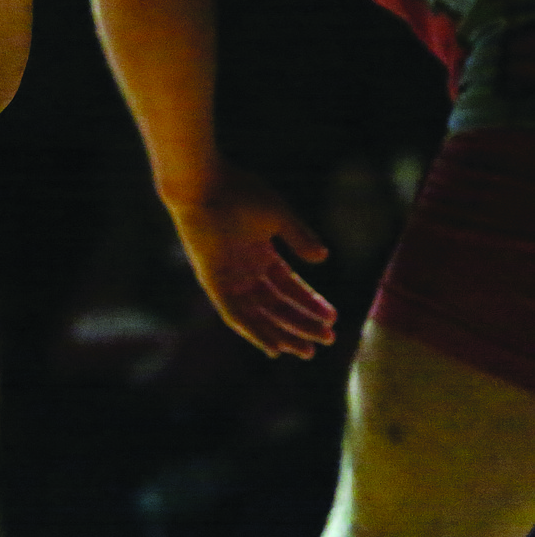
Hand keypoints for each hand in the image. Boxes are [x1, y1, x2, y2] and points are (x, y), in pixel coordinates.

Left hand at [166, 167, 336, 359]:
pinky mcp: (212, 281)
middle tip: (327, 340)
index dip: (310, 302)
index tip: (332, 318)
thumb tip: (322, 258)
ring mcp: (228, 276)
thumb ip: (299, 237)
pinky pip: (233, 313)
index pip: (288, 285)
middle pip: (276, 303)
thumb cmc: (240, 191)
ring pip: (258, 313)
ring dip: (282, 333)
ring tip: (307, 351)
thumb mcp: (278, 215)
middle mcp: (244, 268)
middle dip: (301, 322)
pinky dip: (253, 331)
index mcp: (259, 252)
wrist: (204, 185)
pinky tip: (274, 347)